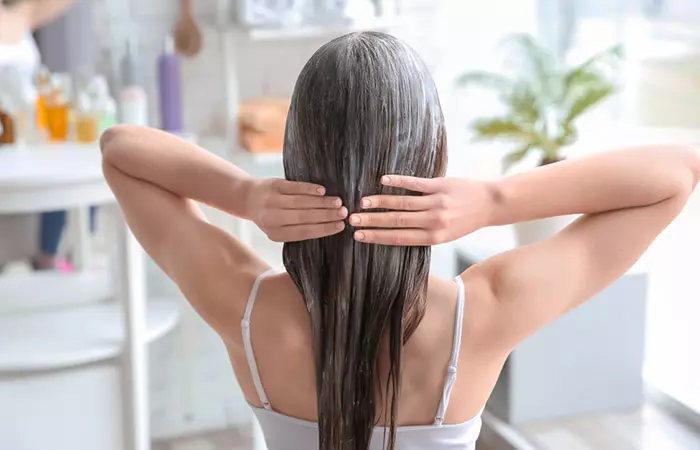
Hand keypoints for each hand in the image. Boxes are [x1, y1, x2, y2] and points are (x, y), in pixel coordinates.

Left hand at [244, 178, 346, 241]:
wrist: (248, 198)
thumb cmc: (270, 216)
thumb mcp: (279, 229)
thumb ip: (298, 229)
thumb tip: (329, 226)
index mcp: (276, 234)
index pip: (304, 232)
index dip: (324, 229)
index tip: (340, 226)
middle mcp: (272, 218)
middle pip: (305, 217)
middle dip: (327, 215)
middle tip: (344, 213)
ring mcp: (272, 200)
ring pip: (302, 202)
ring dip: (322, 202)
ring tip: (338, 202)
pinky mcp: (274, 185)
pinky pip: (295, 187)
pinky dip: (310, 189)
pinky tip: (323, 191)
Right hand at [349, 175, 492, 245]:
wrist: (490, 204)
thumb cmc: (465, 222)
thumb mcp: (445, 235)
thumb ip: (422, 234)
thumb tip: (393, 234)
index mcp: (434, 237)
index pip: (398, 237)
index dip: (377, 237)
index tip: (359, 236)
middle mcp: (434, 221)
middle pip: (397, 221)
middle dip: (372, 221)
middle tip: (352, 220)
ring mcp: (437, 202)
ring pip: (403, 202)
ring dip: (380, 202)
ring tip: (362, 202)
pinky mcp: (440, 185)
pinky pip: (415, 183)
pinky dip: (398, 181)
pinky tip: (383, 180)